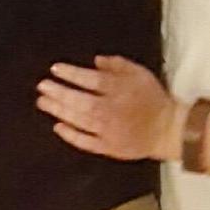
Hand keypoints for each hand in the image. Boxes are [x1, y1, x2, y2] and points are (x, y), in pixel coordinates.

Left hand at [37, 55, 185, 161]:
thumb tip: (95, 61)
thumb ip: (117, 65)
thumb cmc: (152, 98)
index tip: (55, 69)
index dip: (72, 74)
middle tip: (42, 87)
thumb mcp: (139, 73)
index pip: (91, 80)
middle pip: (80, 101)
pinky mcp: (108, 148)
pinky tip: (58, 127)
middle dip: (59, 93)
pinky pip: (86, 142)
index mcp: (119, 90)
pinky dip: (71, 135)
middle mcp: (110, 110)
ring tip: (43, 103)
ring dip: (59, 111)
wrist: (167, 129)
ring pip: (79, 121)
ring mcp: (108, 131)